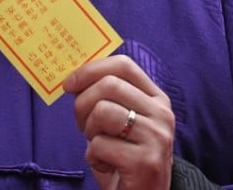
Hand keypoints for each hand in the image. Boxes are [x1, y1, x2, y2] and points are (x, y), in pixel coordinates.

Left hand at [64, 55, 174, 189]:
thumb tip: (74, 78)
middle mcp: (162, 114)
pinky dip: (93, 157)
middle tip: (81, 125)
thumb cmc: (124, 160)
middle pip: (109, 85)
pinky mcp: (146, 161)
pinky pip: (100, 144)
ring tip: (98, 147)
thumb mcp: (120, 124)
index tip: (70, 83)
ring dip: (89, 132)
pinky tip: (106, 166)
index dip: (92, 69)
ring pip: (103, 111)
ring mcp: (157, 136)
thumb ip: (107, 99)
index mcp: (156, 99)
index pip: (123, 65)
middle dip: (83, 103)